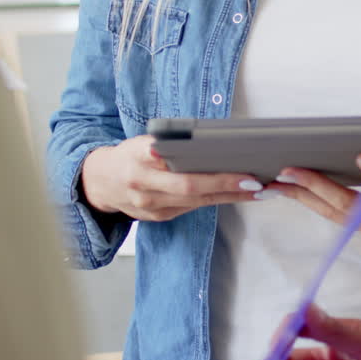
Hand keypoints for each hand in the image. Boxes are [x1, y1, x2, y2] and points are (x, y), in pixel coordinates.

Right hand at [79, 136, 262, 220]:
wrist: (101, 183)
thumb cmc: (128, 156)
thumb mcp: (140, 143)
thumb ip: (166, 145)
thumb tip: (205, 145)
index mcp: (139, 161)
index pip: (179, 168)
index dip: (210, 173)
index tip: (236, 167)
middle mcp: (144, 187)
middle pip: (190, 189)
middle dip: (226, 186)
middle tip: (257, 183)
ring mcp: (151, 207)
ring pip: (196, 202)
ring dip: (230, 197)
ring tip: (259, 190)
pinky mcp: (159, 217)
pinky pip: (192, 208)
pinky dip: (216, 201)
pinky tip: (237, 194)